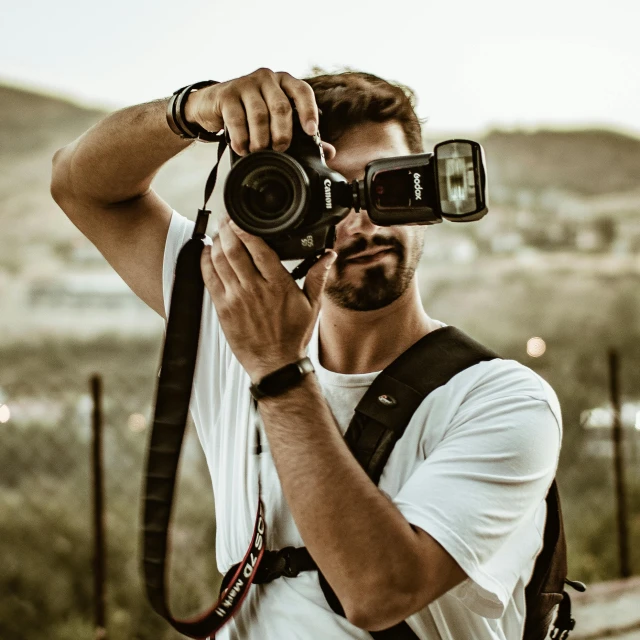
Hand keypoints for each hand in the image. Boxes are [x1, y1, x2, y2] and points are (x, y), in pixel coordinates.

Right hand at [184, 68, 320, 156]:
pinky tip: (242, 148)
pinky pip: (237, 119)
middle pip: (280, 107)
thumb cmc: (250, 113)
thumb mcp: (276, 121)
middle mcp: (267, 78)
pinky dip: (241, 138)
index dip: (308, 112)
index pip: (302, 92)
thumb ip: (301, 134)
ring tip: (259, 152)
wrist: (213, 104)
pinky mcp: (227, 93)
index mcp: (284, 82)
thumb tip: (329, 152)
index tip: (311, 132)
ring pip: (259, 114)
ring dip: (261, 139)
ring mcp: (246, 83)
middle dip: (282, 133)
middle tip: (280, 149)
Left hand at [201, 215, 336, 381]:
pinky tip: (207, 252)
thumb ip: (318, 276)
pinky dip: (205, 261)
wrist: (275, 364)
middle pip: (234, 250)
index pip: (259, 249)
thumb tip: (329, 255)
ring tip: (218, 232)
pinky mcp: (223, 308)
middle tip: (226, 219)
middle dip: (227, 230)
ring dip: (216, 243)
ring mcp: (236, 298)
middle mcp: (255, 289)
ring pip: (219, 261)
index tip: (241, 219)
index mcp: (278, 285)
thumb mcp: (312, 305)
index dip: (246, 230)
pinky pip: (209, 278)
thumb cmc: (293, 335)